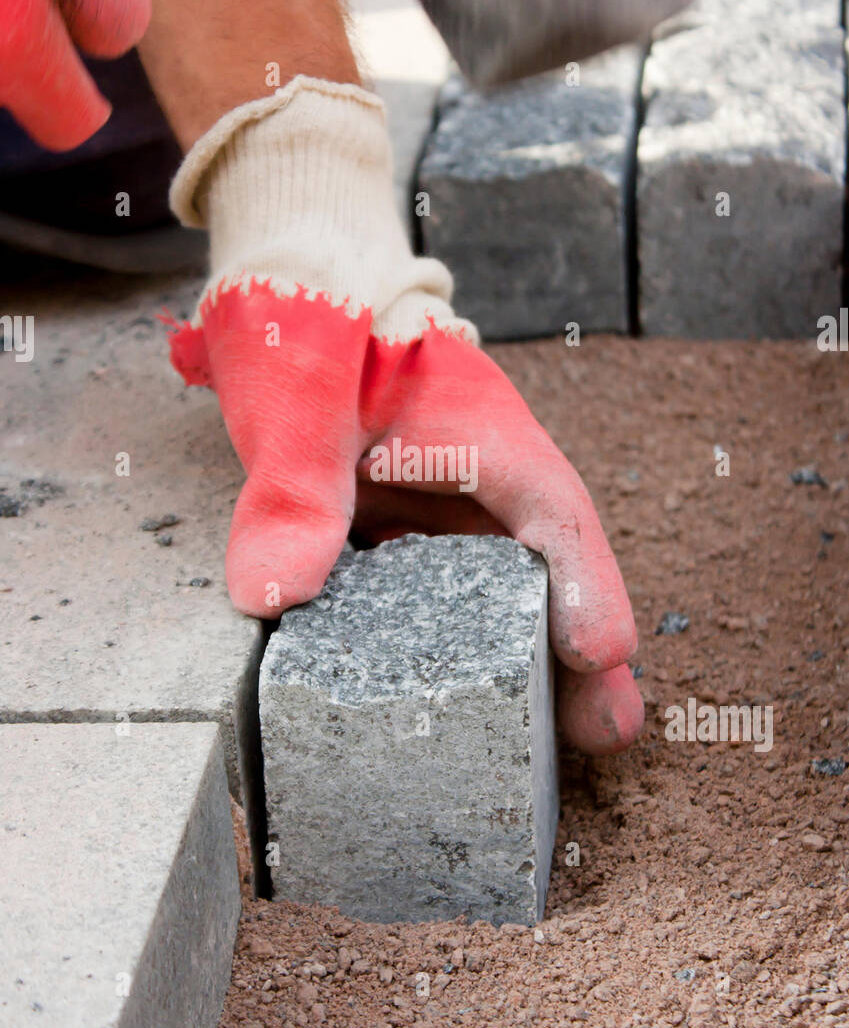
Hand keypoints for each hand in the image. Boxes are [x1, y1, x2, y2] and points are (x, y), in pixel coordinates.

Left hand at [164, 76, 643, 755]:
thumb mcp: (296, 400)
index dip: (583, 583)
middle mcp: (483, 473)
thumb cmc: (309, 322)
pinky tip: (476, 698)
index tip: (602, 653)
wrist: (293, 289)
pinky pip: (456, 588)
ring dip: (540, 655)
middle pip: (549, 564)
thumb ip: (292, 489)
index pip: (550, 511)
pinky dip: (476, 640)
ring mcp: (452, 502)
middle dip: (584, 646)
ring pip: (510, 583)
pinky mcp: (417, 523)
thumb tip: (272, 596)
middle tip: (607, 730)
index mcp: (478, 430)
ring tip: (570, 738)